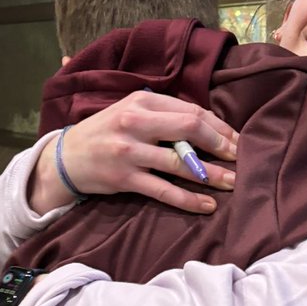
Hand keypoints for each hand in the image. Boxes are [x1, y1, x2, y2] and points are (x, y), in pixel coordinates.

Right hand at [29, 91, 237, 215]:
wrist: (67, 157)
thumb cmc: (107, 132)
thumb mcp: (132, 111)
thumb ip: (164, 113)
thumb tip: (209, 126)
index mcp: (142, 100)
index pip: (190, 110)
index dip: (218, 126)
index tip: (237, 139)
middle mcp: (136, 121)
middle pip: (189, 128)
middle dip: (220, 144)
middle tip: (239, 158)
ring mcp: (130, 151)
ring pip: (180, 163)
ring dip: (211, 174)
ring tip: (232, 183)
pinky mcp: (125, 178)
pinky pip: (164, 190)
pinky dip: (188, 199)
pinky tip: (207, 205)